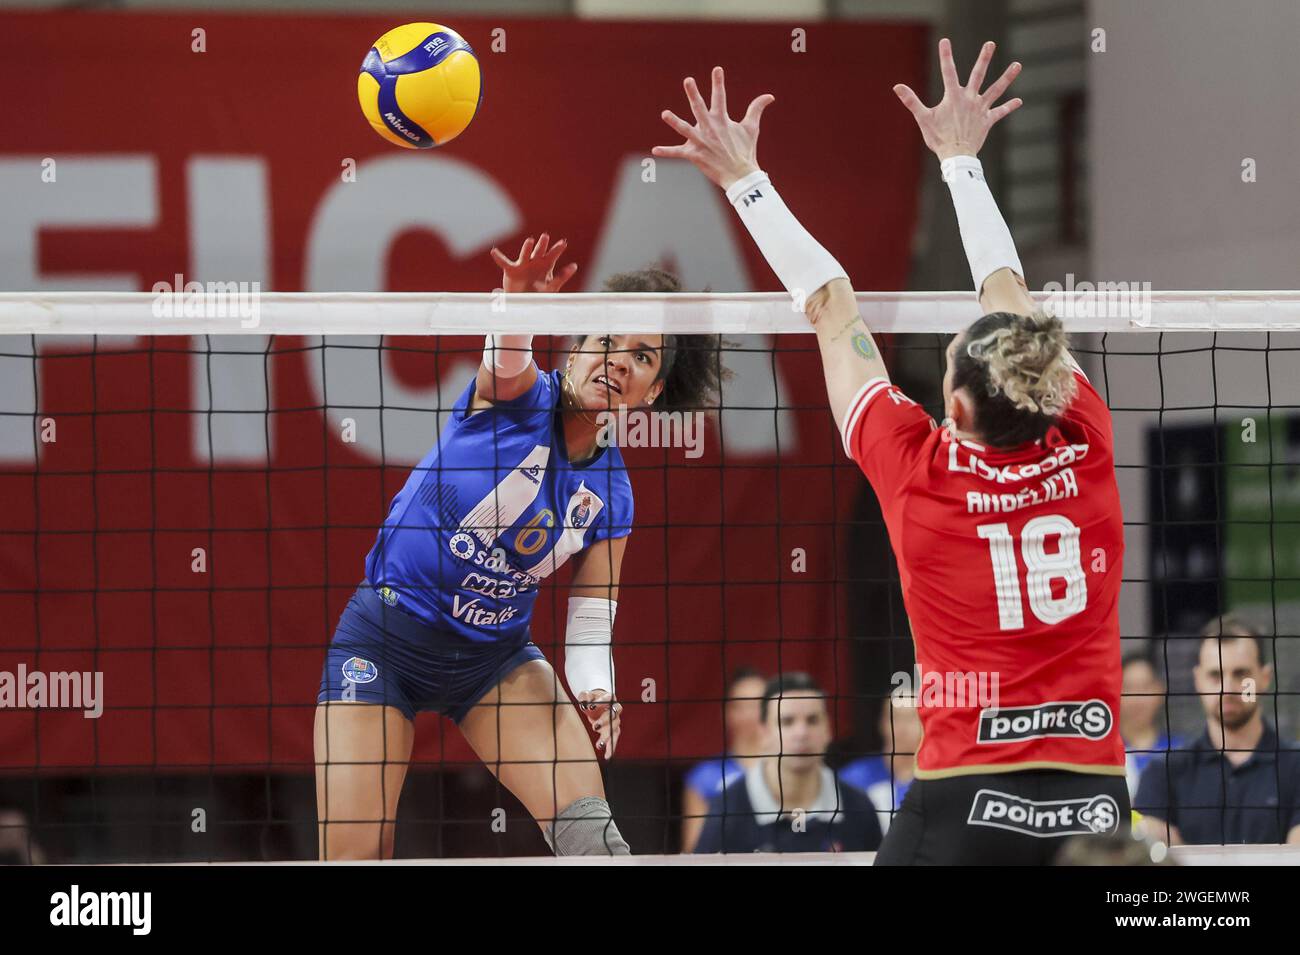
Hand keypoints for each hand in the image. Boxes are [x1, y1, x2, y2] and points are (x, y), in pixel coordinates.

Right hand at [489, 233, 577, 293]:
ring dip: (527, 248)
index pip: (552, 256)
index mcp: (546, 266)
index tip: (563, 243)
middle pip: (539, 252)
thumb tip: (574, 266)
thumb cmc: (541, 294)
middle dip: (542, 245)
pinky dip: (499, 258)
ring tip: (530, 241)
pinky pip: (505, 263)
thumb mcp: (553, 287)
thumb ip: (562, 277)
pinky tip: (494, 251)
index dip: (557, 249)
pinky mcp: (512, 271)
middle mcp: (534, 263)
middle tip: (545, 237)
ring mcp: (523, 265)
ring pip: (525, 254)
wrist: (525, 303)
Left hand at [577, 690, 621, 760]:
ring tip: (599, 745)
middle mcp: (615, 710)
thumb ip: (585, 696)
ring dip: (608, 738)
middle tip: (594, 727)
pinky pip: (614, 740)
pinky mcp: (613, 730)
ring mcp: (615, 721)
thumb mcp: (586, 695)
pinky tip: (607, 756)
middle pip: (614, 715)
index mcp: (610, 698)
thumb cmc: (591, 699)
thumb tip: (585, 703)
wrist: (596, 704)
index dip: (601, 702)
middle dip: (605, 721)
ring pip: (615, 730)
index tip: (590, 707)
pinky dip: (611, 748)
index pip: (609, 698)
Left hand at [652, 66, 774, 190]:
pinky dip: (667, 152)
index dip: (718, 82)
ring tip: (665, 113)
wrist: (740, 175)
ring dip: (675, 122)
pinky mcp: (694, 155)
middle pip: (700, 108)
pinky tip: (655, 151)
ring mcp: (701, 141)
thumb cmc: (745, 150)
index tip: (717, 69)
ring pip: (685, 129)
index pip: (720, 97)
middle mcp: (710, 128)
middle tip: (688, 81)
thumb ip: (756, 109)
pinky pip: (678, 153)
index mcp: (722, 120)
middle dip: (694, 94)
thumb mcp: (751, 128)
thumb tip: (770, 96)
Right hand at [893, 39, 1021, 161]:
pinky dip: (1009, 107)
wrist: (956, 156)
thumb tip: (897, 87)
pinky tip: (1019, 101)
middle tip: (990, 44)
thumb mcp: (923, 118)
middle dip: (984, 58)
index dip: (945, 57)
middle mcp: (969, 99)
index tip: (945, 42)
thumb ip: (911, 101)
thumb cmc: (938, 138)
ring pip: (996, 90)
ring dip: (1007, 77)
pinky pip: (1000, 112)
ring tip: (1017, 65)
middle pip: (978, 75)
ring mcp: (980, 109)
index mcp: (953, 97)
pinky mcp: (987, 120)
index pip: (948, 72)